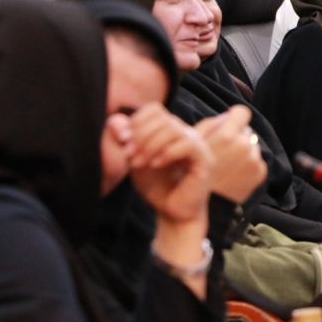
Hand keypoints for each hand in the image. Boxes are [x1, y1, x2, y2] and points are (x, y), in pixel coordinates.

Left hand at [125, 103, 212, 225]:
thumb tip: (116, 120)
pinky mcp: (205, 159)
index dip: (137, 121)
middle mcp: (187, 134)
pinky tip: (156, 165)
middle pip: (163, 117)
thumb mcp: (133, 160)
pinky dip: (168, 153)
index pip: (155, 109)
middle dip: (141, 136)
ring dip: (151, 145)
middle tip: (130, 157)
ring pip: (174, 129)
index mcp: (171, 131)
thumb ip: (124, 140)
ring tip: (140, 163)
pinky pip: (188, 144)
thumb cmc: (156, 187)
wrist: (172, 212)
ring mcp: (198, 145)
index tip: (124, 143)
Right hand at [193, 106, 266, 203]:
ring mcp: (254, 159)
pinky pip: (257, 161)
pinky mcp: (261, 172)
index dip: (235, 117)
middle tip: (223, 152)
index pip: (242, 112)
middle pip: (246, 131)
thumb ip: (210, 125)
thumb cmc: (191, 174)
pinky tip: (234, 175)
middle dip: (236, 137)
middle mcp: (244, 145)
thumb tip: (225, 115)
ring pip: (251, 146)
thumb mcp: (193, 145)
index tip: (229, 125)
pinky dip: (248, 165)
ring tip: (227, 166)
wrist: (205, 207)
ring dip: (243, 152)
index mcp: (227, 135)